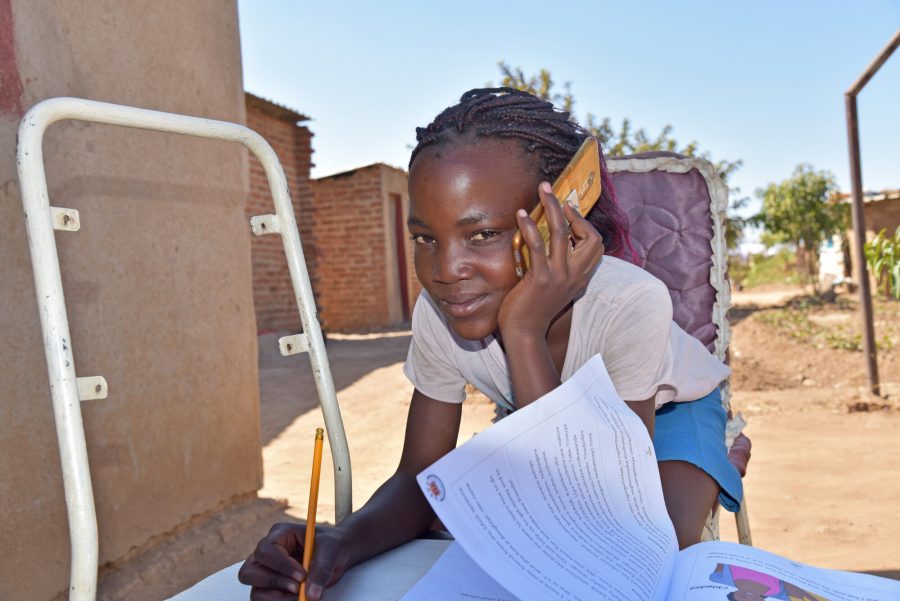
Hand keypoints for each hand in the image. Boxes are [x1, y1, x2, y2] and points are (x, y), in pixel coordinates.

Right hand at [238, 522, 351, 600]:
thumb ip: (322, 570)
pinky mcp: (272, 587)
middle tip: (297, 588)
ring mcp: (267, 571)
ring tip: (300, 595)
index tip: (301, 576)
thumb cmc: (332, 545)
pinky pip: (264, 600)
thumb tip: (312, 595)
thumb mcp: (331, 550)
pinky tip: (296, 598)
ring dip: (276, 597)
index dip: (281, 566)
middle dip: (273, 583)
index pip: (266, 551)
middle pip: (249, 572)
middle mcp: (268, 552)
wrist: (338, 554)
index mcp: (280, 534)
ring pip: (255, 590)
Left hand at [498, 181, 604, 337]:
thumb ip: (561, 268)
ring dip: (552, 207)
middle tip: (553, 191)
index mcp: (581, 277)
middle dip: (571, 209)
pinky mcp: (539, 279)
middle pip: (588, 236)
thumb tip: (555, 243)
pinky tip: (521, 215)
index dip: (584, 224)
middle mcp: (574, 276)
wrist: (524, 334)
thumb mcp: (556, 287)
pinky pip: (538, 246)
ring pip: (562, 233)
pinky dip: (529, 227)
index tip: (568, 210)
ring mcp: (559, 277)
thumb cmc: (535, 308)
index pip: (596, 244)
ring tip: (542, 191)